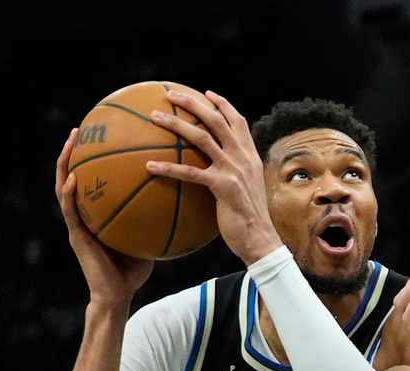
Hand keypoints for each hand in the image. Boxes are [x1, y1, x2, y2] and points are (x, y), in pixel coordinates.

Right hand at [55, 129, 152, 303]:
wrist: (117, 295)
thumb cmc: (134, 269)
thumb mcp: (148, 236)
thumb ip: (157, 217)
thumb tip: (184, 197)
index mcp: (97, 212)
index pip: (95, 179)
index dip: (95, 158)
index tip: (104, 134)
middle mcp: (84, 213)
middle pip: (75, 175)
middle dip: (75, 151)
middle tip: (81, 127)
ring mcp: (77, 223)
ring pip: (64, 186)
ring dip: (65, 163)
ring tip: (70, 142)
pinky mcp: (76, 235)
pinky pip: (70, 211)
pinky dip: (70, 193)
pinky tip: (74, 178)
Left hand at [144, 90, 281, 265]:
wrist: (260, 238)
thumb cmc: (249, 219)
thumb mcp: (247, 190)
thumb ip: (235, 174)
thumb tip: (215, 172)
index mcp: (250, 156)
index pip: (238, 121)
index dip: (223, 104)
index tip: (207, 93)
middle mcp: (243, 158)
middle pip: (216, 120)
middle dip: (192, 103)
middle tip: (170, 95)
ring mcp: (233, 170)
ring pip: (201, 137)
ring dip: (176, 124)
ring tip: (155, 117)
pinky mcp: (222, 186)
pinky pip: (190, 172)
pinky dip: (168, 168)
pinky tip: (149, 166)